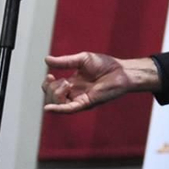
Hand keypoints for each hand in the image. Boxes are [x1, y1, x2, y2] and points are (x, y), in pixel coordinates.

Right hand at [42, 52, 159, 113]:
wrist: (122, 71)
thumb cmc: (105, 65)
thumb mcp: (81, 60)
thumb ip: (65, 62)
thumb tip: (46, 60)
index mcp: (72, 84)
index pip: (51, 89)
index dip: (47, 84)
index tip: (50, 75)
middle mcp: (74, 93)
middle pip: (52, 97)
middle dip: (51, 88)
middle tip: (63, 80)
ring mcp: (80, 99)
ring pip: (59, 103)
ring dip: (56, 93)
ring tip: (67, 84)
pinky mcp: (87, 103)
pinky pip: (70, 109)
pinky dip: (58, 109)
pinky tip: (49, 108)